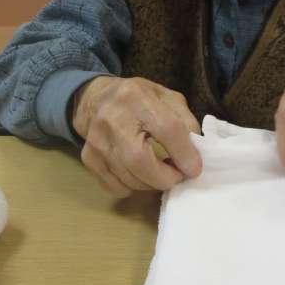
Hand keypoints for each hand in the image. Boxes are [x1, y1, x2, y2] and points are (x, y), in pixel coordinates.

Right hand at [71, 76, 201, 197]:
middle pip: (140, 161)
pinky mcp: (89, 159)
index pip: (166, 129)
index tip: (194, 168)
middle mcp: (112, 118)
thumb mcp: (166, 98)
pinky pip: (117, 187)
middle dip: (166, 177)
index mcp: (136, 97)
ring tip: (160, 172)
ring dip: (152, 184)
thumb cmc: (137, 99)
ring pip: (129, 179)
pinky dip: (133, 187)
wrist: (96, 99)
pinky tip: (138, 172)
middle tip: (178, 176)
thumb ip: (185, 121)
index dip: (184, 153)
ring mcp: (97, 141)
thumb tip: (195, 155)